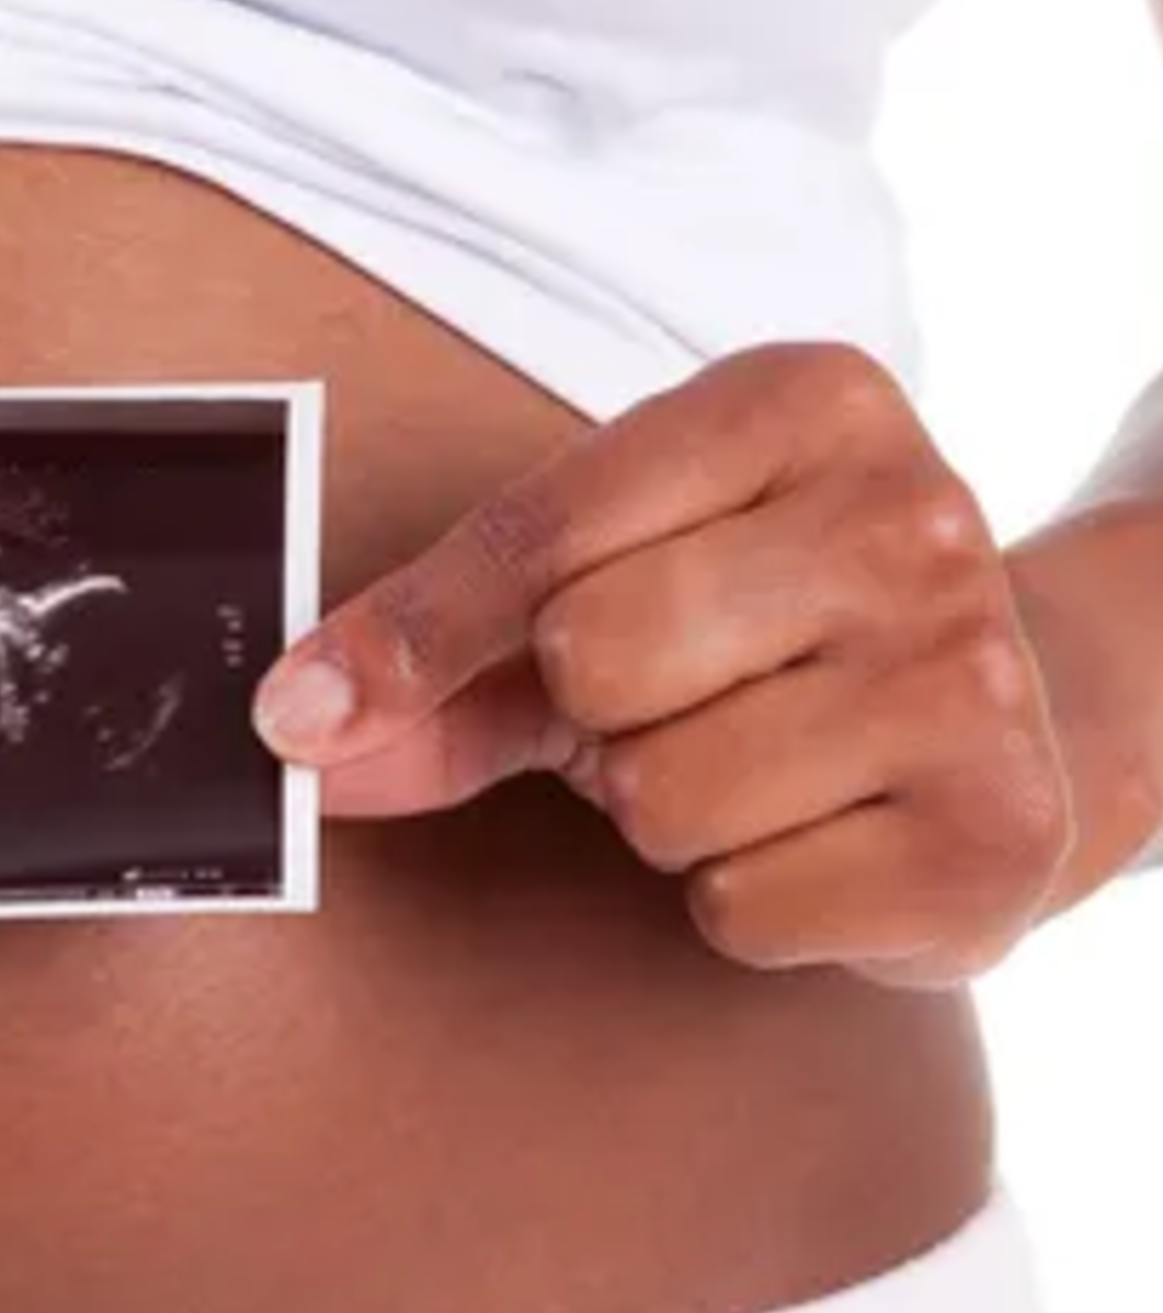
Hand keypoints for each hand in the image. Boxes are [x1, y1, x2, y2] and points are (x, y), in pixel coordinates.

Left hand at [251, 341, 1077, 989]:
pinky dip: (741, 899)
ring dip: (664, 813)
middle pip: (594, 659)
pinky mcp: (992, 838)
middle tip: (673, 704)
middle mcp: (911, 520)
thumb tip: (295, 734)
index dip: (410, 634)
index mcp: (805, 404)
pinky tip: (814, 835)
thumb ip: (443, 657)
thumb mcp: (610, 591)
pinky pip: (739, 908)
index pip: (543, 527)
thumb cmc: (764, 633)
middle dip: (590, 716)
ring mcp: (974, 679)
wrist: (1016, 713)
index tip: (298, 712)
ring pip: (662, 800)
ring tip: (753, 764)